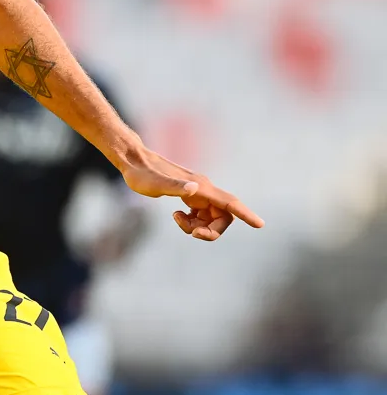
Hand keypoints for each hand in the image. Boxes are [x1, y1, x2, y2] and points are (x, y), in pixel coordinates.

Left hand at [120, 149, 263, 240]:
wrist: (135, 161)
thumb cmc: (141, 174)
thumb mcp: (154, 184)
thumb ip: (174, 186)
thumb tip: (194, 189)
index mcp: (201, 188)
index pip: (229, 202)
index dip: (245, 214)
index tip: (260, 224)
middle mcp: (203, 189)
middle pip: (223, 217)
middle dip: (212, 231)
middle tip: (192, 232)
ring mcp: (198, 193)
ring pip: (212, 218)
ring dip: (199, 227)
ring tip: (177, 218)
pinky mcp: (191, 196)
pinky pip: (202, 216)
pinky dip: (193, 222)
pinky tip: (178, 215)